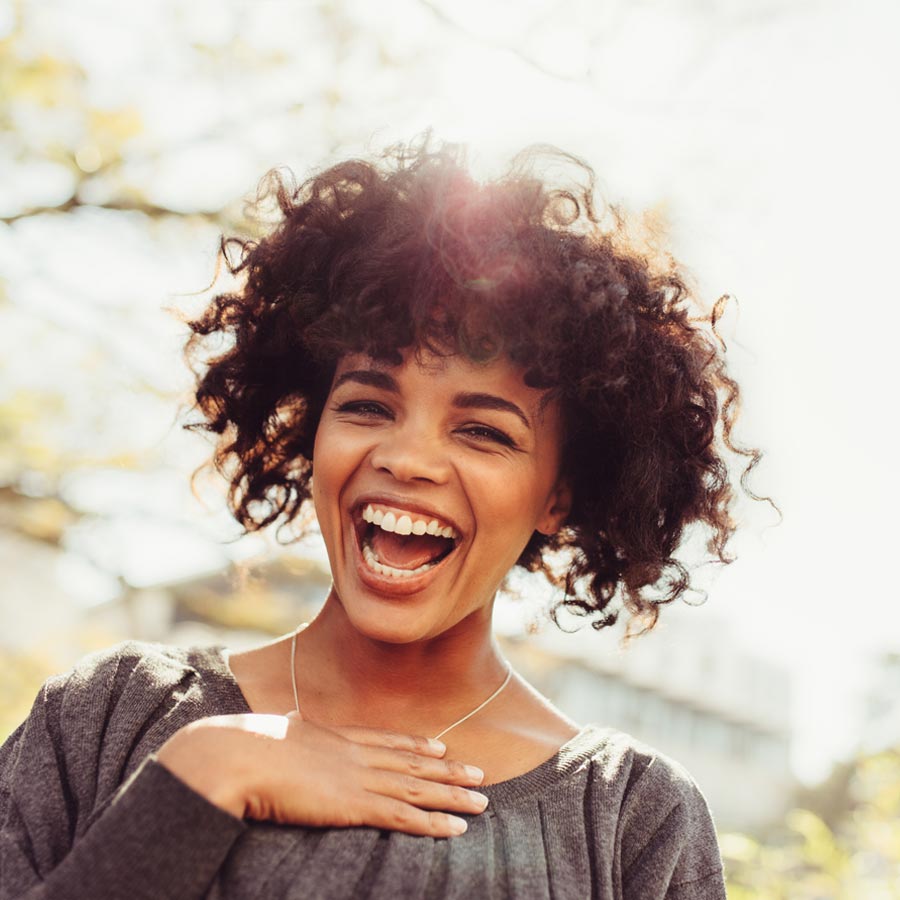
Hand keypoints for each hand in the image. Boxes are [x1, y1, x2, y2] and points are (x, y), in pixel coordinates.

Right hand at [156, 713, 487, 836]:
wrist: (239, 756)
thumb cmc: (247, 746)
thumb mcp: (276, 731)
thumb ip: (291, 728)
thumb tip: (290, 717)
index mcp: (337, 735)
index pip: (388, 740)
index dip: (418, 744)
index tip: (442, 745)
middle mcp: (356, 754)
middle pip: (414, 762)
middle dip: (449, 770)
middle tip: (479, 774)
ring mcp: (359, 778)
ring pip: (419, 788)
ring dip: (453, 796)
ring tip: (481, 801)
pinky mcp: (355, 806)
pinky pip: (404, 817)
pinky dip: (433, 823)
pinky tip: (454, 828)